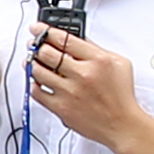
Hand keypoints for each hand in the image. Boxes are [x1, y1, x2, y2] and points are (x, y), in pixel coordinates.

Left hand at [27, 24, 152, 148]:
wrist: (121, 124)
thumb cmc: (121, 96)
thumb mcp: (118, 63)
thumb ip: (96, 49)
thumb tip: (76, 38)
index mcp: (97, 60)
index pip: (65, 39)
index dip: (46, 31)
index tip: (38, 28)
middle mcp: (82, 75)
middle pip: (47, 52)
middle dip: (36, 44)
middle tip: (33, 43)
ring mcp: (70, 92)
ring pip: (38, 71)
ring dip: (31, 62)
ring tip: (32, 60)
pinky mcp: (61, 108)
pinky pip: (37, 92)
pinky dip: (33, 83)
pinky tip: (36, 79)